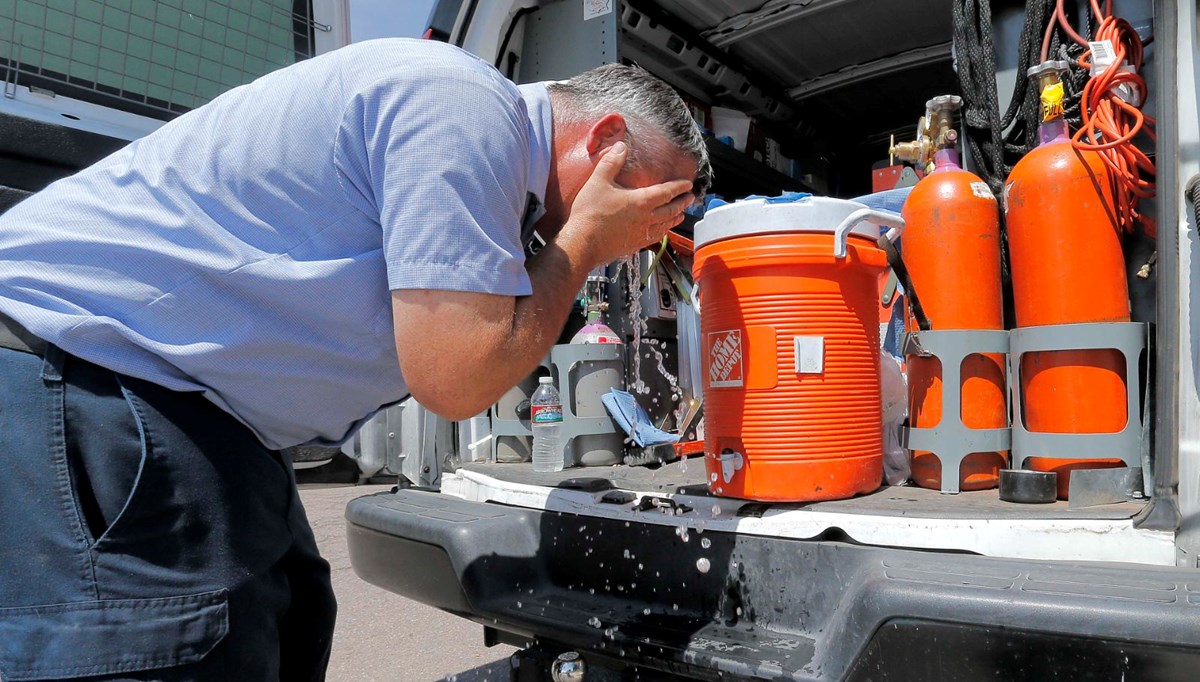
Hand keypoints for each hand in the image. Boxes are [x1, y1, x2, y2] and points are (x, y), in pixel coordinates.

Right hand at [556, 142, 694, 266]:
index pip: (666, 192)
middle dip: (682, 203)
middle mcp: (646, 218)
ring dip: (675, 218)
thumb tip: (621, 146)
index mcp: (641, 201)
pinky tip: (661, 231)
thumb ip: (611, 162)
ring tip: (681, 215)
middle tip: (690, 198)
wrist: (582, 243)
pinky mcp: (634, 245)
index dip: (679, 187)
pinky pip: (655, 237)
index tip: (688, 184)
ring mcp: (641, 234)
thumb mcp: (598, 181)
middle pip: (671, 210)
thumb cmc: (590, 213)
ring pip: (665, 225)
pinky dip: (663, 232)